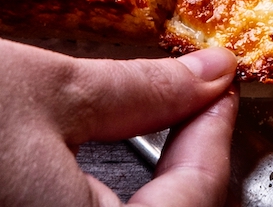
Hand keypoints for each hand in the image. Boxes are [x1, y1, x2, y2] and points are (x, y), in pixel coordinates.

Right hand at [0, 23, 238, 206]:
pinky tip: (94, 161)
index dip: (216, 140)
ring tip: (155, 132)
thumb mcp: (49, 88)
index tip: (223, 93)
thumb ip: (144, 93)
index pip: (192, 204)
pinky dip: (96, 198)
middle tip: (197, 111)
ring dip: (149, 191)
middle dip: (188, 173)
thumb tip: (210, 78)